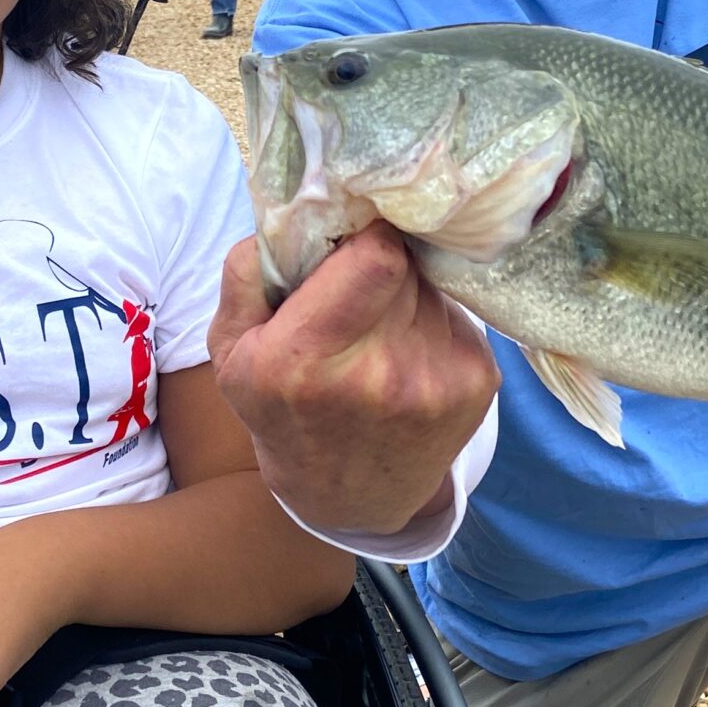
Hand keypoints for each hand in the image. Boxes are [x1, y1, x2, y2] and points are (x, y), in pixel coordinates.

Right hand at [209, 223, 498, 536]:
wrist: (345, 496)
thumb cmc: (280, 408)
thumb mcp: (229, 348)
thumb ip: (247, 272)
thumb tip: (298, 210)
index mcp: (304, 360)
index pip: (378, 257)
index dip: (367, 236)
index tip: (353, 240)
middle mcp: (377, 376)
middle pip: (405, 264)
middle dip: (383, 261)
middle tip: (359, 286)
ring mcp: (436, 384)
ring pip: (433, 285)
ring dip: (410, 292)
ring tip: (381, 328)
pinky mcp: (478, 385)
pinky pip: (458, 315)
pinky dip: (434, 321)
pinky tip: (409, 353)